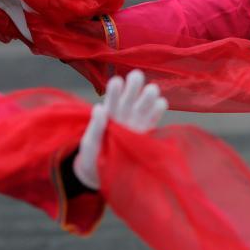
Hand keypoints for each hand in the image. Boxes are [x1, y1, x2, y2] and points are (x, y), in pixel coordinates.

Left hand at [75, 70, 167, 189]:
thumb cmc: (92, 155)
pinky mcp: (144, 134)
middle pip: (129, 99)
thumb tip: (99, 108)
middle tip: (137, 75)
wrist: (101, 174)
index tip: (116, 81)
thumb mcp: (89, 143)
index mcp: (108, 116)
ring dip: (147, 98)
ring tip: (152, 88)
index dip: (114, 92)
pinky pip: (152, 122)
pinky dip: (157, 113)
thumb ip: (95, 127)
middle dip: (133, 87)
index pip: (112, 101)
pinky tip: (161, 103)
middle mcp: (123, 116)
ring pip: (142, 108)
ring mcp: (135, 124)